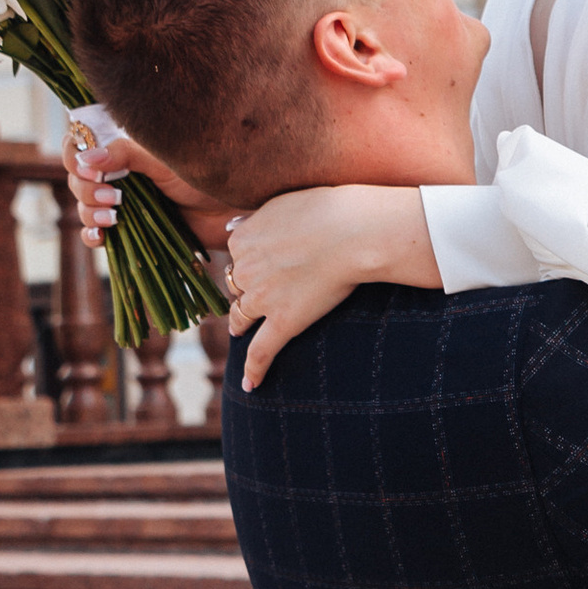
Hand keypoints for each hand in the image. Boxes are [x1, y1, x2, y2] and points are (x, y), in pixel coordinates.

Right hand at [60, 108, 233, 254]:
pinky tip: (101, 236)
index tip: (88, 169)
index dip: (74, 155)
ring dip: (89, 212)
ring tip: (113, 217)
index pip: (79, 143)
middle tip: (114, 198)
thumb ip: (125, 154)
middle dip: (86, 189)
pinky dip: (92, 235)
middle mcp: (118, 174)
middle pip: (77, 178)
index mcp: (123, 149)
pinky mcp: (130, 230)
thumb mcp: (164, 159)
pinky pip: (97, 233)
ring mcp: (122, 203)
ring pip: (84, 206)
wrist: (232, 210)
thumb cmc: (205, 175)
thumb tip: (87, 158)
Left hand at [226, 182, 439, 386]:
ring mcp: (262, 299)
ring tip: (241, 333)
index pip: (237, 255)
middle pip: (235, 286)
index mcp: (242, 239)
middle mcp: (244, 269)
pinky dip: (254, 370)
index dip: (249, 261)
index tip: (260, 264)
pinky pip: (261, 351)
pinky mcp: (284, 322)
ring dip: (240, 324)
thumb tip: (233, 225)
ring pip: (241, 317)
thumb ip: (255, 217)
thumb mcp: (280, 203)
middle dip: (243, 291)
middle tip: (254, 296)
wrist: (355, 231)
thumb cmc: (326, 209)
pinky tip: (249, 386)